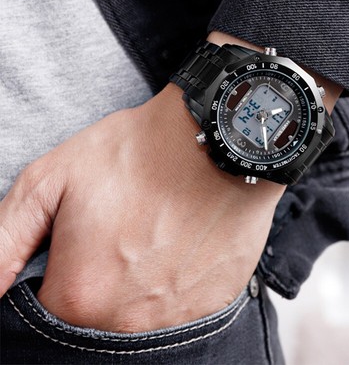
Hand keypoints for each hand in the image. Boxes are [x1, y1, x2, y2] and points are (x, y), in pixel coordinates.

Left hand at [0, 80, 285, 331]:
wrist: (215, 139)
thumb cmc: (137, 153)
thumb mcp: (52, 179)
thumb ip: (2, 242)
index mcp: (79, 294)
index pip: (45, 313)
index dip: (60, 272)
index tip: (83, 242)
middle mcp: (127, 321)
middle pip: (95, 315)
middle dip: (99, 277)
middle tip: (121, 232)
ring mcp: (175, 317)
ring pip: (139, 315)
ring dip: (139, 282)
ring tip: (152, 233)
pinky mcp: (213, 304)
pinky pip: (179, 309)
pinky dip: (174, 281)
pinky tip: (180, 243)